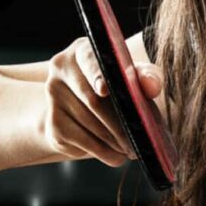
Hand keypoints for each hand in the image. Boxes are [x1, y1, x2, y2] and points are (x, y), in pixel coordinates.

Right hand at [35, 36, 163, 166]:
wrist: (86, 109)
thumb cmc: (118, 86)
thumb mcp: (133, 77)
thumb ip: (147, 76)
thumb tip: (151, 85)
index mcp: (82, 50)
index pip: (89, 60)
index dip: (96, 75)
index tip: (104, 90)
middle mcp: (61, 68)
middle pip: (92, 100)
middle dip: (118, 123)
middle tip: (138, 139)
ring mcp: (53, 96)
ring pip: (89, 124)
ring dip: (114, 141)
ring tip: (133, 148)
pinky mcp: (53, 124)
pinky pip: (83, 142)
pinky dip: (104, 152)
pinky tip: (118, 155)